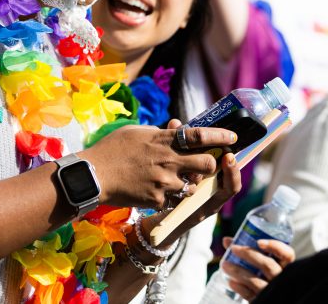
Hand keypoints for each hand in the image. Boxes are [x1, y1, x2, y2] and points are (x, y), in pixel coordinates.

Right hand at [81, 122, 236, 209]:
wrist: (94, 175)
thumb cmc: (112, 149)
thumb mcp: (137, 132)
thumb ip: (160, 132)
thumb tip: (175, 128)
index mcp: (164, 140)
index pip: (200, 135)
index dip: (220, 136)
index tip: (233, 137)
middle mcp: (169, 160)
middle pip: (207, 164)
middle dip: (211, 164)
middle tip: (206, 164)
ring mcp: (165, 182)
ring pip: (194, 186)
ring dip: (190, 183)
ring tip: (178, 180)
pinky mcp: (158, 200)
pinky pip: (174, 200)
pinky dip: (171, 196)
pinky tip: (160, 191)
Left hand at [220, 236, 295, 300]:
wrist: (268, 297)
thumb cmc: (263, 275)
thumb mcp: (262, 263)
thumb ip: (247, 250)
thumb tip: (227, 241)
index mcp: (286, 266)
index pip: (287, 255)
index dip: (276, 247)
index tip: (259, 242)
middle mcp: (282, 279)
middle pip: (268, 265)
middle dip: (249, 255)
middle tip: (234, 248)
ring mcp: (273, 291)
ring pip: (256, 281)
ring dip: (238, 271)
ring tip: (225, 264)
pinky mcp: (263, 301)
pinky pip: (250, 295)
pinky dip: (239, 288)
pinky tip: (231, 281)